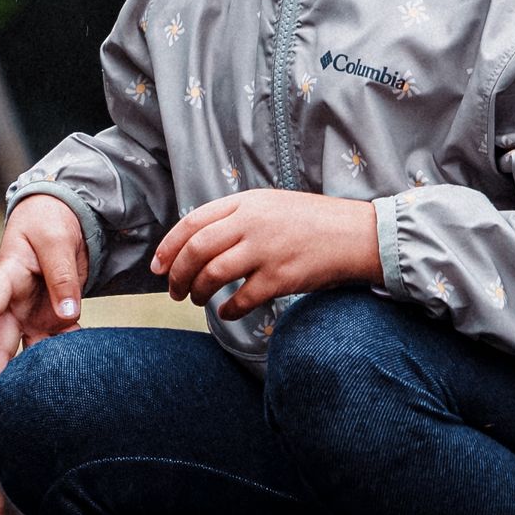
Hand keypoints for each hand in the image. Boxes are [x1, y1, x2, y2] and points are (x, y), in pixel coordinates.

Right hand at [0, 193, 91, 369]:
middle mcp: (14, 301)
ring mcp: (31, 312)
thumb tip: (68, 313)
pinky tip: (75, 379)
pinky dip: (65, 360)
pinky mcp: (51, 318)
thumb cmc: (49, 222)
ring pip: (25, 350)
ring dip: (28, 377)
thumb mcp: (56, 240)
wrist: (59, 217)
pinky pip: (56, 343)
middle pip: (1, 340)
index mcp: (7, 276)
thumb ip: (61, 275)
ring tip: (31, 407)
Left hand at [152, 187, 385, 323]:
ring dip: (197, 293)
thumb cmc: (312, 222)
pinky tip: (227, 313)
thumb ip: (236, 218)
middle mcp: (252, 222)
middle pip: (196, 250)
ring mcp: (267, 250)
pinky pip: (241, 299)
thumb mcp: (270, 205)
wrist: (357, 234)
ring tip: (197, 301)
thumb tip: (197, 243)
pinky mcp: (282, 277)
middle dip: (177, 275)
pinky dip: (228, 310)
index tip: (157, 267)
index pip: (192, 223)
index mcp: (246, 202)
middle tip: (174, 291)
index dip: (168, 248)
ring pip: (212, 274)